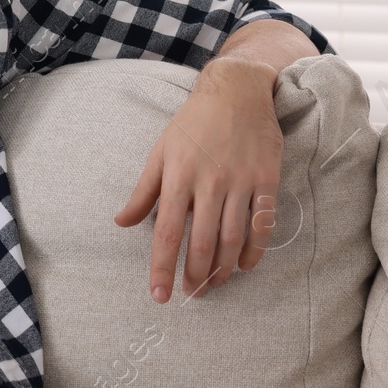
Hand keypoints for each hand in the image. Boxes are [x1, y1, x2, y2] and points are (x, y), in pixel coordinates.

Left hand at [114, 57, 282, 302]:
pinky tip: (244, 266)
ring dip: (223, 269)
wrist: (236, 91)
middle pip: (201, 243)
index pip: (165, 233)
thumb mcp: (160, 152)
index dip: (161, 268)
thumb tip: (121, 223)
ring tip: (214, 285)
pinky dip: (253, 251)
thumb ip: (143, 192)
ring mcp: (240, 181)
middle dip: (195, 275)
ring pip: (232, 239)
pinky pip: (262, 224)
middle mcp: (208, 182)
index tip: (159, 295)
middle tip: (191, 294)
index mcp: (177, 176)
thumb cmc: (192, 123)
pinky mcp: (266, 179)